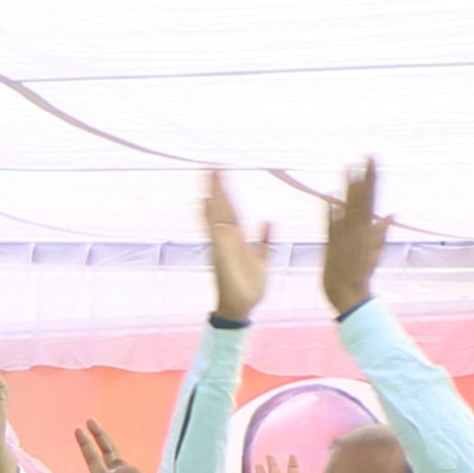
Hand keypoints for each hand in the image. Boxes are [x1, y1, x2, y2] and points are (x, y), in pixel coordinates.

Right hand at [202, 171, 272, 323]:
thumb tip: (269, 221)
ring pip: (215, 214)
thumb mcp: (263, 258)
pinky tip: (204, 202)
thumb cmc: (250, 286)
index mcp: (237, 238)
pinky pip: (213, 231)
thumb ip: (265, 239)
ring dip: (212, 195)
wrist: (242, 307)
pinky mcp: (220, 253)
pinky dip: (208, 217)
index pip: (231, 209)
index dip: (227, 191)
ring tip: (208, 176)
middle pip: (221, 207)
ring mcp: (221, 245)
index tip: (223, 173)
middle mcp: (226, 238)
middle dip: (217, 187)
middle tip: (212, 165)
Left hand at [323, 160, 387, 316]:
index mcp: (368, 229)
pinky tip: (330, 198)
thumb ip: (381, 231)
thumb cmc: (361, 273)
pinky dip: (331, 214)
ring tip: (350, 168)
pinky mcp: (332, 246)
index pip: (371, 197)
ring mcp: (346, 238)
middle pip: (363, 199)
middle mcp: (359, 230)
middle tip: (367, 156)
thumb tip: (393, 214)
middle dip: (366, 178)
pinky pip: (332, 227)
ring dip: (350, 189)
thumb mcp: (375, 250)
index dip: (372, 178)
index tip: (372, 159)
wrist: (349, 294)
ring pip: (349, 208)